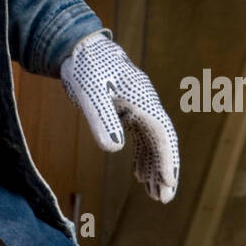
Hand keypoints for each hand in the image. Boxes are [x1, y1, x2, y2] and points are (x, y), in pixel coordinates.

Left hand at [60, 30, 178, 202]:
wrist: (78, 45)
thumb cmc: (84, 66)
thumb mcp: (89, 93)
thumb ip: (102, 119)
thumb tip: (115, 149)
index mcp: (142, 99)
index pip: (163, 135)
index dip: (167, 161)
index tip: (167, 185)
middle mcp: (146, 102)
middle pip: (163, 140)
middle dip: (165, 170)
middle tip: (163, 199)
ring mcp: (138, 105)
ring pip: (153, 140)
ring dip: (154, 166)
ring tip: (153, 193)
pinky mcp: (128, 107)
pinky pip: (142, 135)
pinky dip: (143, 155)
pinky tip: (138, 173)